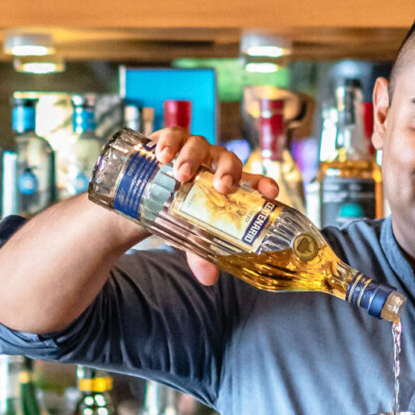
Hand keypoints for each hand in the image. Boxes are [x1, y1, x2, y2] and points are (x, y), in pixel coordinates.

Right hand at [148, 127, 280, 285]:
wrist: (142, 197)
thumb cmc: (177, 212)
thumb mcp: (188, 234)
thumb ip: (199, 253)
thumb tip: (208, 278)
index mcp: (227, 184)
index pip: (252, 181)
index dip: (263, 184)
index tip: (271, 193)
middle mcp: (213, 164)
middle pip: (228, 159)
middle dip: (227, 171)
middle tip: (221, 187)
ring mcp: (192, 150)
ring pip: (200, 145)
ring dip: (193, 158)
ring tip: (181, 174)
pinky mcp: (168, 141)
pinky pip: (172, 135)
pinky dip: (169, 142)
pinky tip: (163, 155)